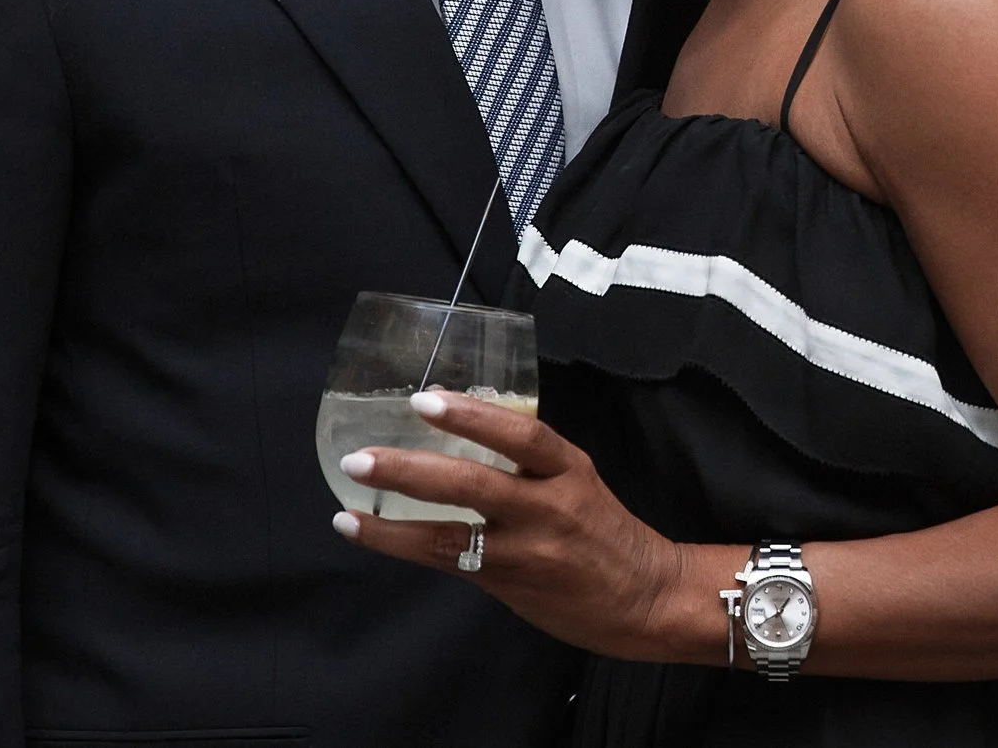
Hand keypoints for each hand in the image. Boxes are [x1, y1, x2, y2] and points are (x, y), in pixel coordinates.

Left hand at [331, 390, 708, 661]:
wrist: (648, 598)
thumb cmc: (606, 533)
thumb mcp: (579, 480)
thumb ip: (528, 461)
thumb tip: (461, 431)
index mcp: (569, 468)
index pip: (523, 434)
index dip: (473, 417)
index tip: (426, 399)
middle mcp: (549, 506)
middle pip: (475, 482)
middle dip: (412, 467)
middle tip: (363, 455)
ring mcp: (528, 549)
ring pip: (453, 530)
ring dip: (394, 515)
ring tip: (349, 500)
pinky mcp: (511, 582)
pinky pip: (449, 561)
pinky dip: (402, 544)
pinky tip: (365, 531)